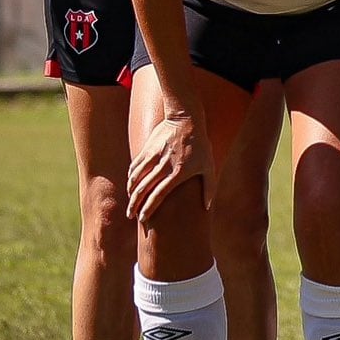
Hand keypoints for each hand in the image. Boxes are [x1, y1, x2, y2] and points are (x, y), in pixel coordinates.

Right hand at [127, 104, 211, 223]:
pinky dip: (131, 177)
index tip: (143, 219)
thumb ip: (209, 188)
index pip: (158, 196)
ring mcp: (153, 157)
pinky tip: (131, 183)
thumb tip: (207, 207)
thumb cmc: (200, 145)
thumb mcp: (209, 166)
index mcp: (177, 173)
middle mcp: (163, 167)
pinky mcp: (147, 149)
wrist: (186, 119)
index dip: (148, 209)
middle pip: (143, 190)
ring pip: (135, 179)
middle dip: (134, 205)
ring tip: (130, 201)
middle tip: (131, 215)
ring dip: (130, 192)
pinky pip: (135, 166)